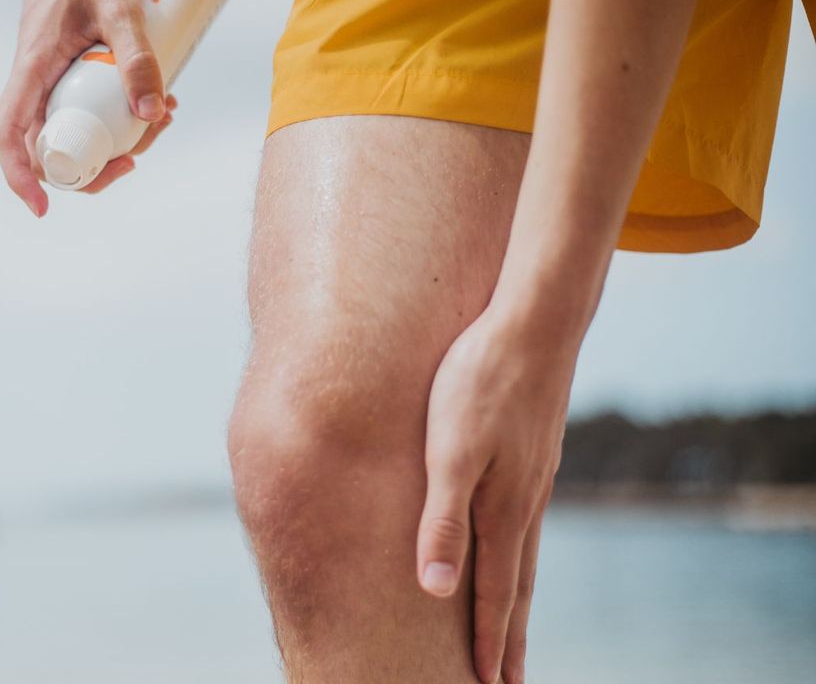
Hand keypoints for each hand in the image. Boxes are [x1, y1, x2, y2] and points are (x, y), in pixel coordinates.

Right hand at [0, 0, 176, 216]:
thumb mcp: (119, 7)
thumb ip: (137, 56)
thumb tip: (152, 112)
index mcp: (33, 68)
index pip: (10, 133)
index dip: (19, 175)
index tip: (42, 207)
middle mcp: (37, 82)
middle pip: (50, 148)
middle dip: (93, 167)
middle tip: (136, 157)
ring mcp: (55, 83)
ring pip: (76, 134)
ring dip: (116, 143)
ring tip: (161, 119)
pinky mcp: (74, 77)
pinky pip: (91, 112)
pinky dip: (121, 119)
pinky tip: (156, 102)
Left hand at [415, 307, 574, 683]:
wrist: (532, 322)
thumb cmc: (478, 383)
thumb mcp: (448, 454)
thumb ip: (441, 521)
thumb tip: (435, 591)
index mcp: (502, 509)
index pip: (495, 592)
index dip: (490, 640)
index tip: (489, 683)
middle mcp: (524, 500)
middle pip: (518, 583)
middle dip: (511, 635)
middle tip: (510, 679)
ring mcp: (534, 476)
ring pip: (524, 551)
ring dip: (518, 596)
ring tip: (514, 625)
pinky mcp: (532, 451)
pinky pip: (525, 519)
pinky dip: (520, 551)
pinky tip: (512, 542)